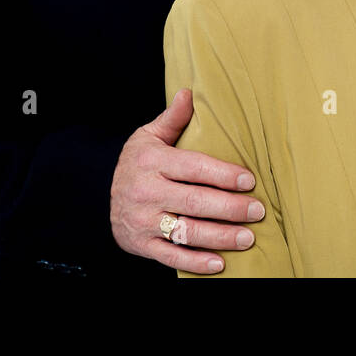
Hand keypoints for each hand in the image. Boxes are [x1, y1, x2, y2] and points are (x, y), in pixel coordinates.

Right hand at [109, 88, 264, 273]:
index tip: (249, 180)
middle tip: (258, 211)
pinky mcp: (141, 244)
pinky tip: (219, 263)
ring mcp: (143, 220)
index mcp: (152, 160)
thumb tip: (189, 92)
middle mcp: (146, 191)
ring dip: (220, 237)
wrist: (98, 194)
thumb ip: (172, 118)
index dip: (223, 174)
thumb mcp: (148, 136)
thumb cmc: (136, 162)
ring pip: (186, 231)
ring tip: (247, 237)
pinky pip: (170, 256)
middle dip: (230, 208)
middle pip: (195, 201)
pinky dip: (195, 262)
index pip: (194, 167)